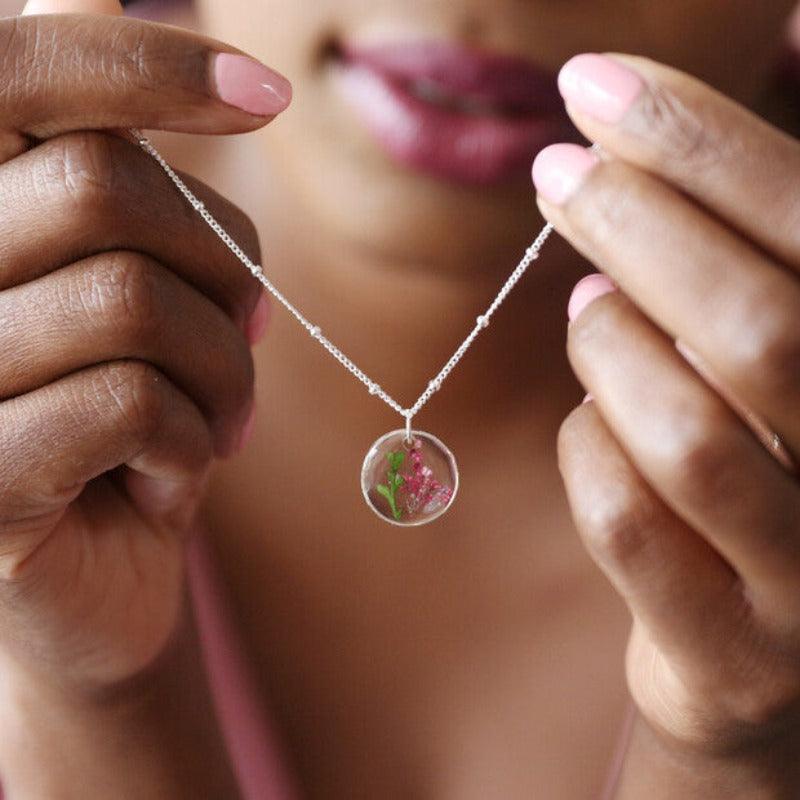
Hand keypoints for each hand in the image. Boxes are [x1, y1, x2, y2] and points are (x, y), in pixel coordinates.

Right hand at [0, 4, 289, 694]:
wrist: (96, 571)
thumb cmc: (124, 420)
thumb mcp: (135, 288)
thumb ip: (123, 177)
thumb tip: (126, 14)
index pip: (12, 68)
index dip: (141, 59)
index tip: (263, 95)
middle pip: (102, 187)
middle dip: (219, 267)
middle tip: (251, 335)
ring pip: (132, 302)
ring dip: (223, 370)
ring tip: (223, 421)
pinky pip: (132, 405)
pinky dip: (194, 441)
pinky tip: (176, 477)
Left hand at [534, 53, 799, 783]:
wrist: (772, 665)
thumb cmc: (768, 478)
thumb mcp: (774, 364)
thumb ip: (738, 267)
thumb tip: (631, 149)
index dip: (702, 140)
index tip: (595, 83)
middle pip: (756, 326)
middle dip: (636, 223)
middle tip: (557, 169)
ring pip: (687, 432)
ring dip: (609, 348)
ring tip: (584, 308)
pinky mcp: (732, 655)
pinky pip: (626, 523)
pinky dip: (586, 451)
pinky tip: (591, 425)